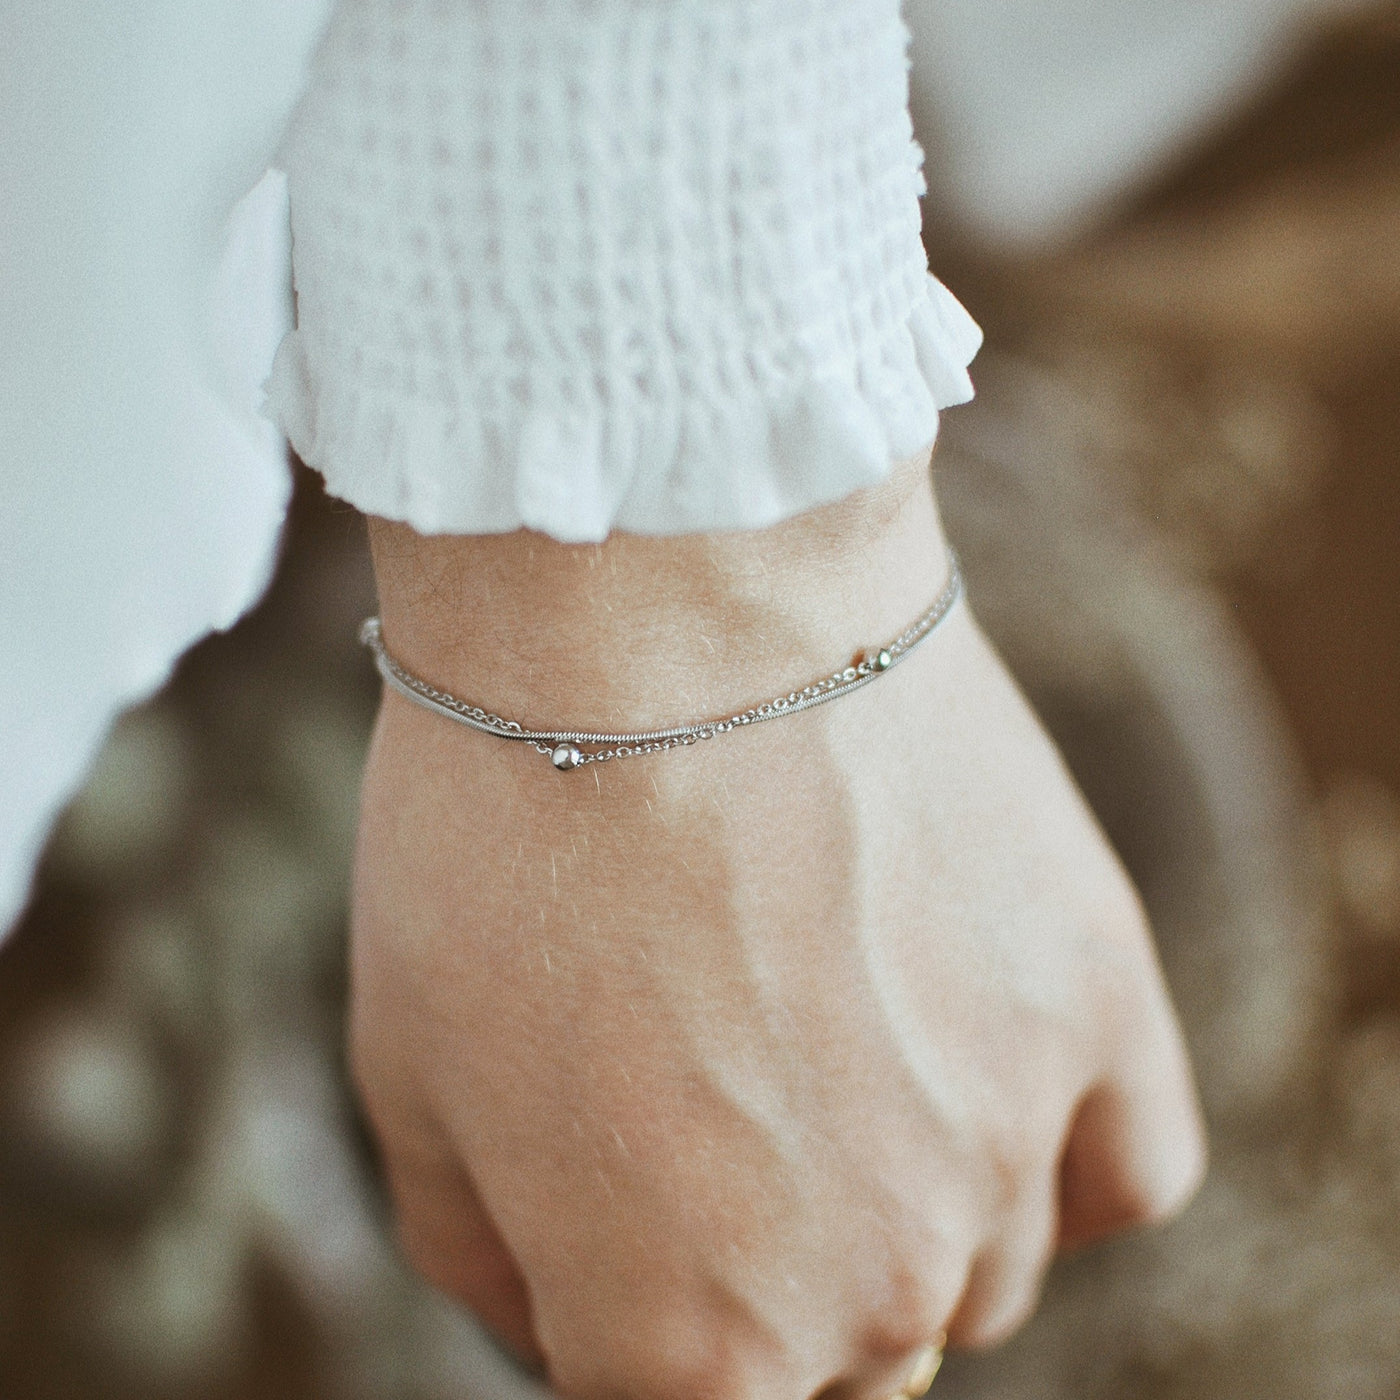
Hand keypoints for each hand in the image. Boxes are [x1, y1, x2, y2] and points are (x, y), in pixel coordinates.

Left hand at [349, 454, 1205, 1399]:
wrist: (658, 612)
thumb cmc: (504, 836)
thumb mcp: (411, 1081)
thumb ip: (493, 1264)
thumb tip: (569, 1321)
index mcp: (686, 1345)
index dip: (627, 1312)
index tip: (618, 1209)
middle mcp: (870, 1288)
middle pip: (836, 1362)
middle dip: (754, 1265)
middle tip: (704, 1098)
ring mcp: (1003, 1149)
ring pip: (972, 1274)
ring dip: (894, 1203)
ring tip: (821, 1033)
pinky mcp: (1096, 1004)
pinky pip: (1128, 1169)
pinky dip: (1058, 1156)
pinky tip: (979, 1078)